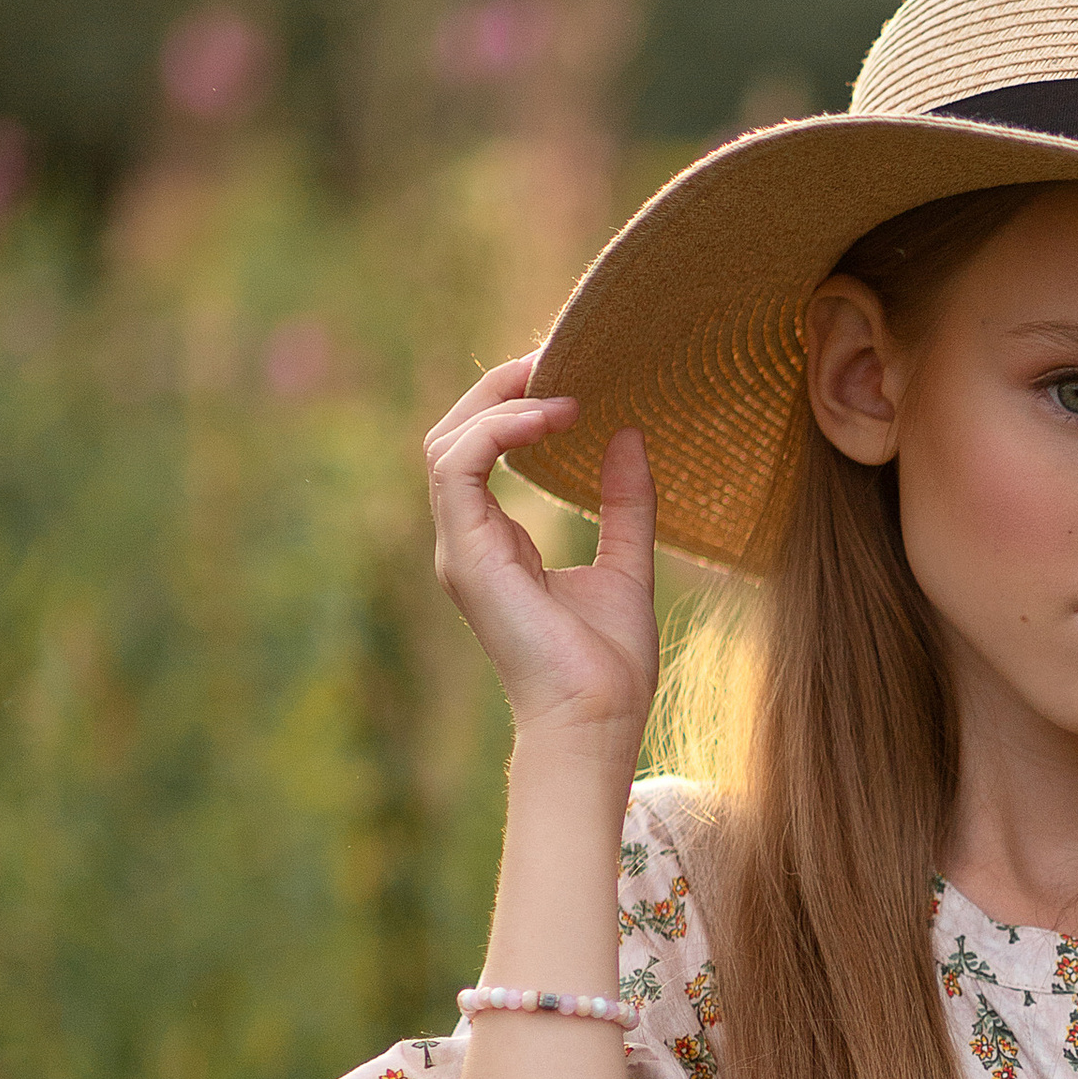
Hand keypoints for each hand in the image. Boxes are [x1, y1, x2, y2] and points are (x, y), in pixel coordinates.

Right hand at [425, 357, 658, 753]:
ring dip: (497, 400)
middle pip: (455, 435)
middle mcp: (467, 542)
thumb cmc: (610, 667)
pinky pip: (460, 467)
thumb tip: (629, 436)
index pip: (482, 451)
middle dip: (498, 388)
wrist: (598, 723)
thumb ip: (625, 503)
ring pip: (448, 443)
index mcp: (496, 544)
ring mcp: (460, 549)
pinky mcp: (466, 556)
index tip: (566, 373)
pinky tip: (552, 416)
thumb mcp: (628, 565)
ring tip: (555, 379)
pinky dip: (499, 431)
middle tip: (555, 354)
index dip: (514, 404)